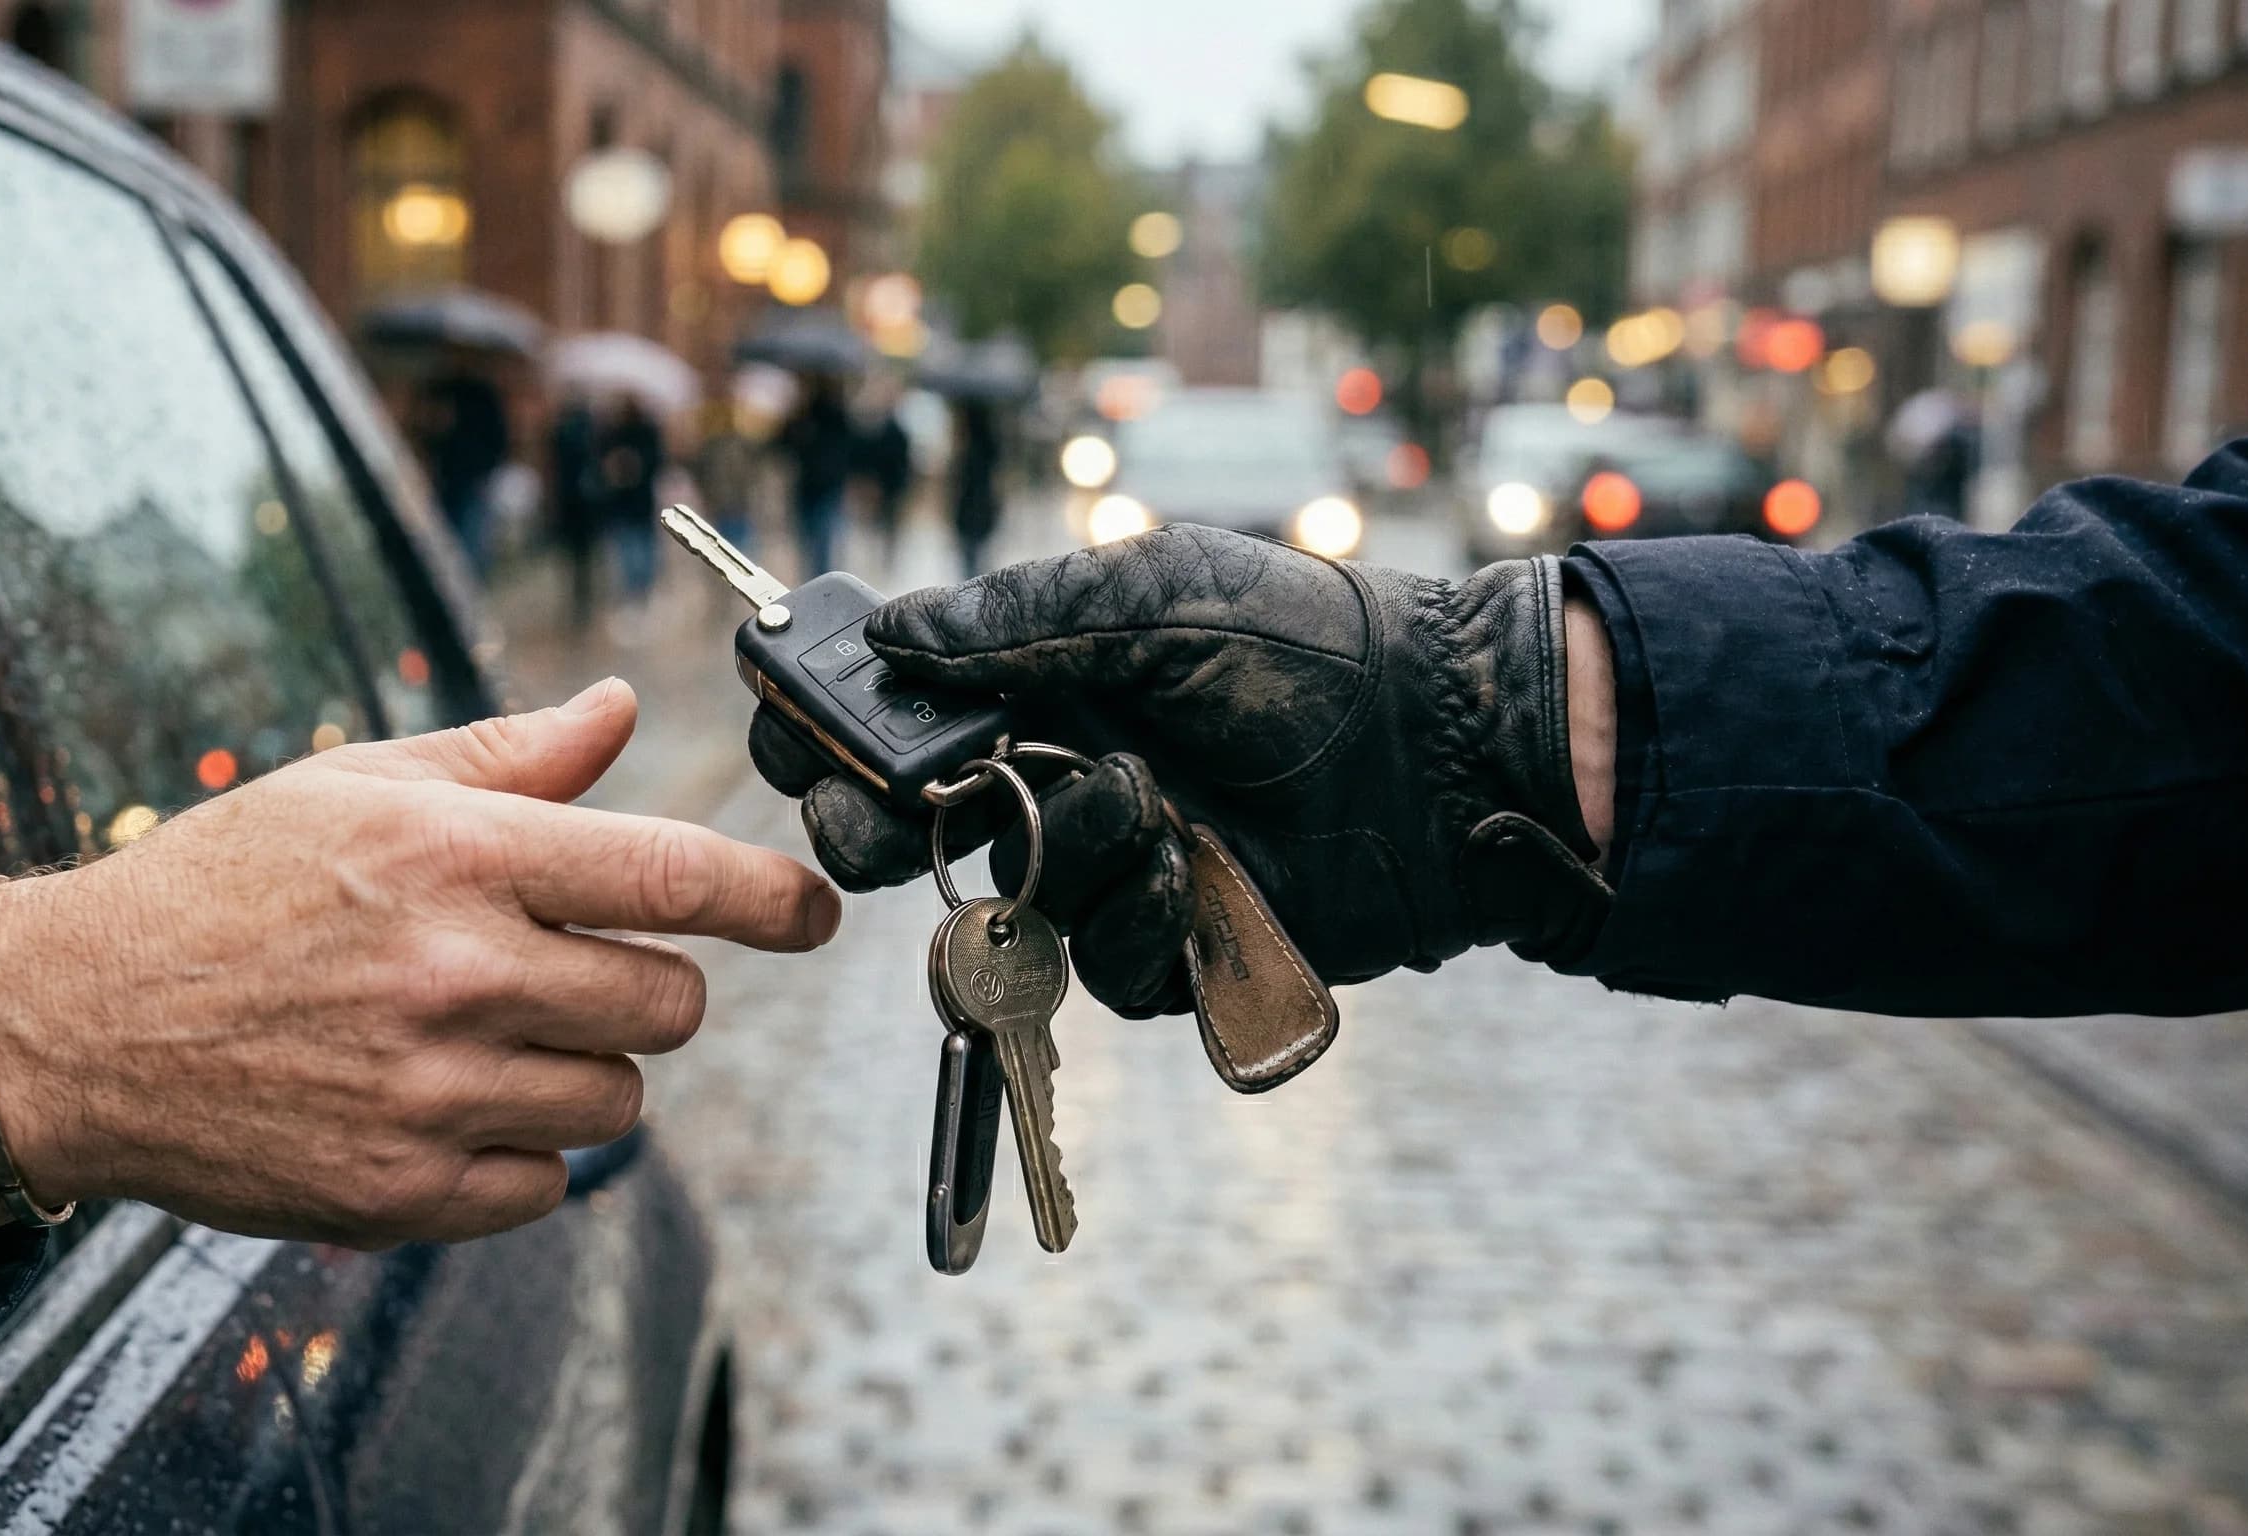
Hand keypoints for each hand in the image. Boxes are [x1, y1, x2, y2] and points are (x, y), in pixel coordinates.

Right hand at [0, 678, 839, 1246]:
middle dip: (641, 986)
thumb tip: (616, 710)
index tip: (816, 912)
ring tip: (477, 1037)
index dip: (772, 897)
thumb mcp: (359, 789)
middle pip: (668, 1003)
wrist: (76, 1027)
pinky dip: (515, 1156)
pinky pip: (544, 1186)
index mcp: (458, 859)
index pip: (671, 876)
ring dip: (576, 1069)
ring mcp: (432, 1094)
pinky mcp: (402, 1193)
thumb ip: (509, 758)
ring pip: (615, 1099)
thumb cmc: (223, 890)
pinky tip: (438, 1107)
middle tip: (558, 971)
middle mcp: (458, 974)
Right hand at [748, 524, 1606, 1015]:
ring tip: (1152, 804)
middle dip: (874, 831)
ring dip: (1065, 854)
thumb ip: (1018, 619)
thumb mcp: (1162, 595)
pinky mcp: (1165, 948)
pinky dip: (1134, 920)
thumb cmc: (1313, 648)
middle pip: (901, 832)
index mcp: (1039, 685)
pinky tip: (1194, 869)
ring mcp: (1106, 868)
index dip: (831, 730)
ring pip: (1004, 904)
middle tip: (893, 822)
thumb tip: (888, 632)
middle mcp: (1053, 777)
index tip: (799, 736)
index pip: (893, 716)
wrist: (1448, 750)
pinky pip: (1097, 967)